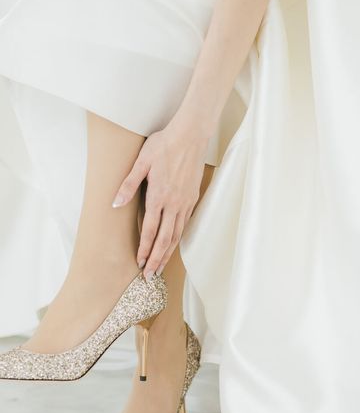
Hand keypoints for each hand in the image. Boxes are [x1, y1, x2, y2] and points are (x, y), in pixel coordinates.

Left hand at [112, 127, 208, 278]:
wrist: (191, 136)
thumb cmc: (164, 145)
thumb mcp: (141, 162)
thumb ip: (128, 185)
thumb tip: (115, 203)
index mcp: (158, 196)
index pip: (150, 230)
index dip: (145, 249)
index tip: (141, 264)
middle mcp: (174, 204)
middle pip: (165, 239)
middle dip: (157, 259)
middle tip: (151, 276)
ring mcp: (185, 202)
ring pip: (177, 234)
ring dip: (168, 252)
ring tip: (161, 266)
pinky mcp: (192, 199)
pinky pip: (185, 224)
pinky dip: (178, 238)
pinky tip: (173, 244)